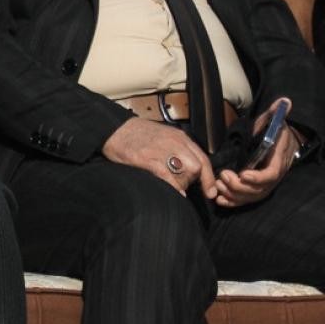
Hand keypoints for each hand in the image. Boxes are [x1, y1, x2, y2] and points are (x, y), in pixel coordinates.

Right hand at [101, 115, 216, 196]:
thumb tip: (188, 167)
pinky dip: (173, 188)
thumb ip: (177, 149)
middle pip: (196, 167)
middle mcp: (175, 143)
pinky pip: (167, 177)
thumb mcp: (163, 136)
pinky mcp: (147, 159)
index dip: (209, 178)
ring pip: (185, 173)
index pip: (203, 159)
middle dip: (192, 181)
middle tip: (181, 186)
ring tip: (172, 187)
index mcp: (180, 137)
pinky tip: (173, 194)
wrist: (114, 129)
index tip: (210, 192)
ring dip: (181, 185)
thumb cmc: (136, 135)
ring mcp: (162, 150)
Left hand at [214, 119, 298, 208]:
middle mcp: (275, 174)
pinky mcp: (258, 187)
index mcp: (279, 159)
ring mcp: (267, 183)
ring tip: (218, 186)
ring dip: (234, 195)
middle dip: (240, 187)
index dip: (258, 177)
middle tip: (223, 176)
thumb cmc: (275, 130)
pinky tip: (220, 200)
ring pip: (252, 197)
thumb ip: (277, 112)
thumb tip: (284, 101)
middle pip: (259, 189)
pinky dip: (234, 202)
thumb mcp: (276, 120)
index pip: (272, 174)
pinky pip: (247, 199)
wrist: (284, 141)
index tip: (242, 174)